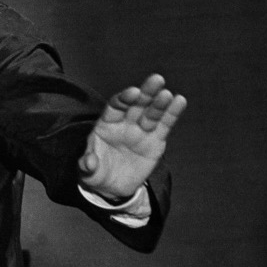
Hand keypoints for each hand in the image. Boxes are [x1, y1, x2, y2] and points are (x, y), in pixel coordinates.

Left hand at [79, 74, 186, 199]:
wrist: (112, 187)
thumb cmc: (96, 173)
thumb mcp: (87, 171)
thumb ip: (87, 164)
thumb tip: (88, 162)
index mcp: (106, 124)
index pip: (115, 107)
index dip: (124, 99)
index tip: (133, 92)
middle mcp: (124, 124)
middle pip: (136, 104)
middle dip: (145, 92)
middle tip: (156, 80)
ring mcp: (141, 131)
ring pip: (152, 113)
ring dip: (160, 103)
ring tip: (167, 94)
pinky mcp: (155, 141)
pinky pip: (164, 125)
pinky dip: (172, 113)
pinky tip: (179, 101)